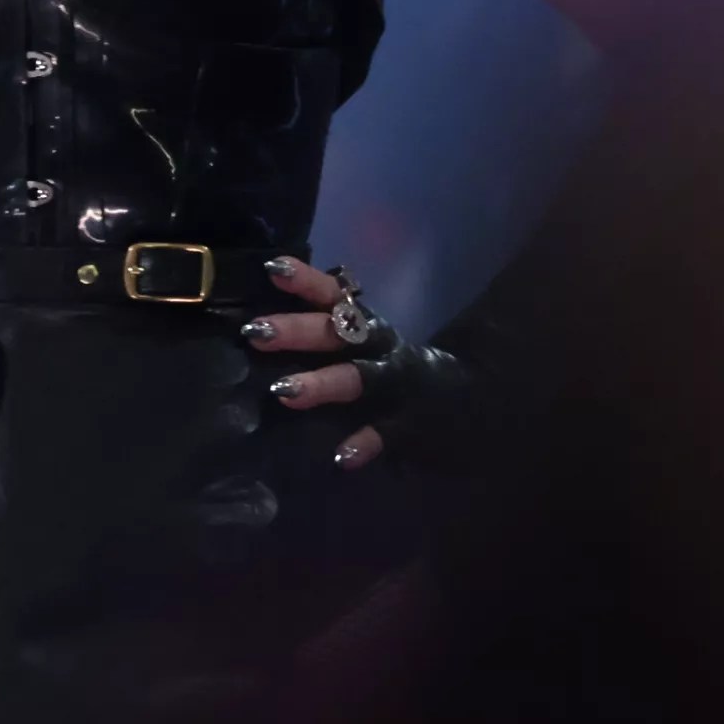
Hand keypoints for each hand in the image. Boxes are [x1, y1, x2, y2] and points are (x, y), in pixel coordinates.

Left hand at [244, 256, 468, 469]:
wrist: (468, 397)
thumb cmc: (395, 366)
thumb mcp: (368, 339)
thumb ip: (330, 326)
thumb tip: (266, 317)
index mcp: (367, 326)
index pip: (334, 296)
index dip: (306, 280)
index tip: (273, 267)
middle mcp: (380, 349)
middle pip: (340, 333)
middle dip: (298, 330)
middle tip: (255, 331)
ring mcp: (397, 386)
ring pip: (360, 379)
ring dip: (322, 383)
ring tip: (283, 393)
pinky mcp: (410, 424)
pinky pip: (387, 433)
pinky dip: (366, 443)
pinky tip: (342, 456)